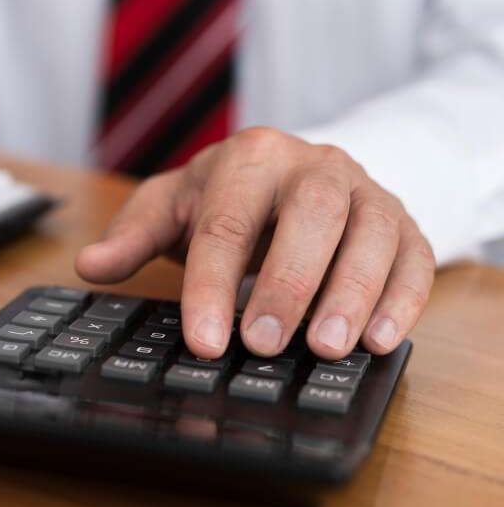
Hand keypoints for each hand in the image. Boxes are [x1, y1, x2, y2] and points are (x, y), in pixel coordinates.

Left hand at [76, 127, 434, 359]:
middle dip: (287, 282)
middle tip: (263, 345)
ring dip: (352, 293)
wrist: (292, 173)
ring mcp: (364, 190)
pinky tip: (377, 340)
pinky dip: (402, 298)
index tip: (202, 340)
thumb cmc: (226, 198)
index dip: (213, 285)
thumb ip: (132, 237)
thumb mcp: (172, 207)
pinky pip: (415, 255)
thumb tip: (90, 265)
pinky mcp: (403, 221)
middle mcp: (314, 165)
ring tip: (326, 348)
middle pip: (310, 216)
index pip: (227, 223)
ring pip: (372, 233)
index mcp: (250, 157)